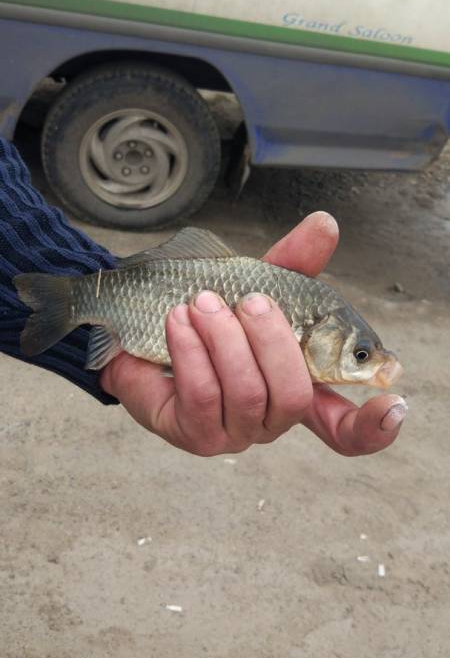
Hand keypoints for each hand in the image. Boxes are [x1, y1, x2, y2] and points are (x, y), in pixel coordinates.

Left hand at [100, 212, 405, 455]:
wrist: (145, 323)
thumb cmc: (213, 312)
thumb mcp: (257, 283)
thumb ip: (294, 260)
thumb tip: (325, 224)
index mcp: (299, 387)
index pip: (345, 427)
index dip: (372, 425)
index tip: (391, 402)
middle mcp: (272, 418)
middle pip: (294, 396)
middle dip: (273, 342)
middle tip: (250, 301)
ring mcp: (233, 431)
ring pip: (246, 396)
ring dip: (225, 341)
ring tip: (202, 302)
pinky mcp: (192, 433)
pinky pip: (201, 398)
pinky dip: (191, 352)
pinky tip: (179, 320)